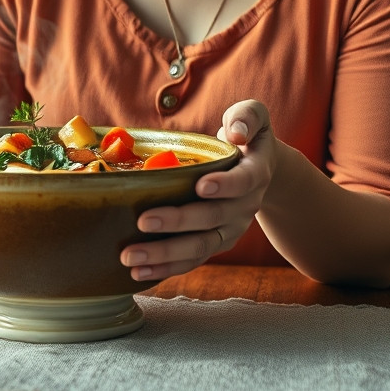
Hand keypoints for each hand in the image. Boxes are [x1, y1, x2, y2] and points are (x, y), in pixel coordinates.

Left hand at [119, 99, 282, 280]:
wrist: (258, 167)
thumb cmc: (245, 137)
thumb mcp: (253, 117)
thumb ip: (247, 116)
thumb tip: (236, 132)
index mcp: (254, 173)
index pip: (243, 181)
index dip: (225, 185)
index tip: (201, 186)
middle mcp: (244, 206)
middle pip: (212, 219)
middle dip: (177, 221)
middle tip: (144, 220)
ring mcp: (230, 229)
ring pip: (200, 248)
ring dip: (165, 255)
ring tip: (131, 258)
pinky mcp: (214, 242)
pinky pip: (191, 260)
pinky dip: (166, 268)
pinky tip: (139, 274)